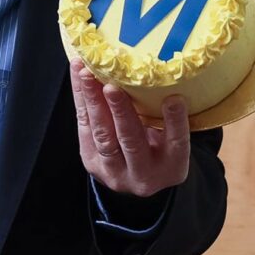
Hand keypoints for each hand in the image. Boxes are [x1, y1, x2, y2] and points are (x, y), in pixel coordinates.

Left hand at [70, 58, 189, 196]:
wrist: (133, 181)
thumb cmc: (158, 152)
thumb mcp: (172, 144)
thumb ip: (168, 121)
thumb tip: (160, 80)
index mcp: (171, 167)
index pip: (177, 143)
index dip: (175, 121)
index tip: (174, 99)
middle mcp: (142, 173)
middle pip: (131, 140)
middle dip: (120, 111)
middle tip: (111, 86)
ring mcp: (113, 170)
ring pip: (102, 133)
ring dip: (93, 100)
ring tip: (86, 74)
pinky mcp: (90, 160)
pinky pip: (84, 124)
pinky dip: (81, 97)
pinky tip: (78, 74)